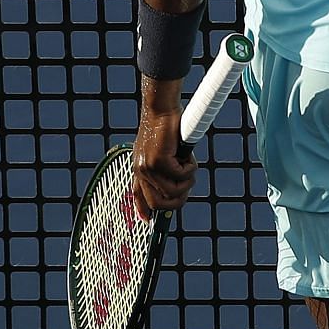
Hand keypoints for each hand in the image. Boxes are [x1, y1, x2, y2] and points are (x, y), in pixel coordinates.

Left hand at [131, 89, 195, 212]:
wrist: (161, 106)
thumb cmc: (165, 123)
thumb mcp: (162, 147)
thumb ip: (164, 165)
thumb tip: (176, 185)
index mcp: (139, 168)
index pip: (138, 195)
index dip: (143, 211)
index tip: (149, 222)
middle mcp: (141, 171)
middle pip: (158, 204)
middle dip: (178, 201)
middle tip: (188, 186)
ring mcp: (148, 167)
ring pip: (172, 192)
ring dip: (187, 181)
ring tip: (190, 164)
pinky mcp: (158, 160)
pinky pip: (180, 176)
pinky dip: (190, 168)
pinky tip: (189, 155)